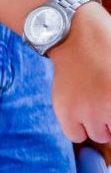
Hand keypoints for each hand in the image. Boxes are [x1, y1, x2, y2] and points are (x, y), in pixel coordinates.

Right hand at [49, 3, 110, 143]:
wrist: (76, 36)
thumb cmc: (108, 46)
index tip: (109, 104)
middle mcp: (108, 107)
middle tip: (108, 105)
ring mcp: (87, 111)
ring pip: (99, 135)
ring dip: (100, 125)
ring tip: (97, 109)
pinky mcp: (65, 111)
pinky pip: (76, 136)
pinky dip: (80, 129)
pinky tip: (82, 115)